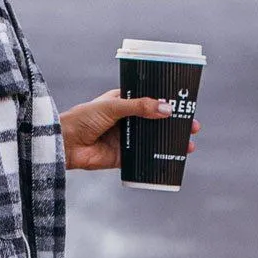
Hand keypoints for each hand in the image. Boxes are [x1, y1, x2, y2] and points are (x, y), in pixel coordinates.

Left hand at [58, 90, 199, 170]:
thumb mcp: (113, 107)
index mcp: (122, 101)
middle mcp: (126, 119)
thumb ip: (140, 108)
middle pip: (155, 121)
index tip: (185, 105)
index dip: (167, 102)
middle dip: (174, 124)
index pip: (150, 99)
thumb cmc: (83, 118)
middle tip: (193, 127)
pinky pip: (143, 158)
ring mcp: (125, 138)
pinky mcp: (122, 156)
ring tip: (188, 145)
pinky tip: (172, 159)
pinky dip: (157, 158)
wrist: (64, 143)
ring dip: (169, 142)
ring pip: (152, 139)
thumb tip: (167, 109)